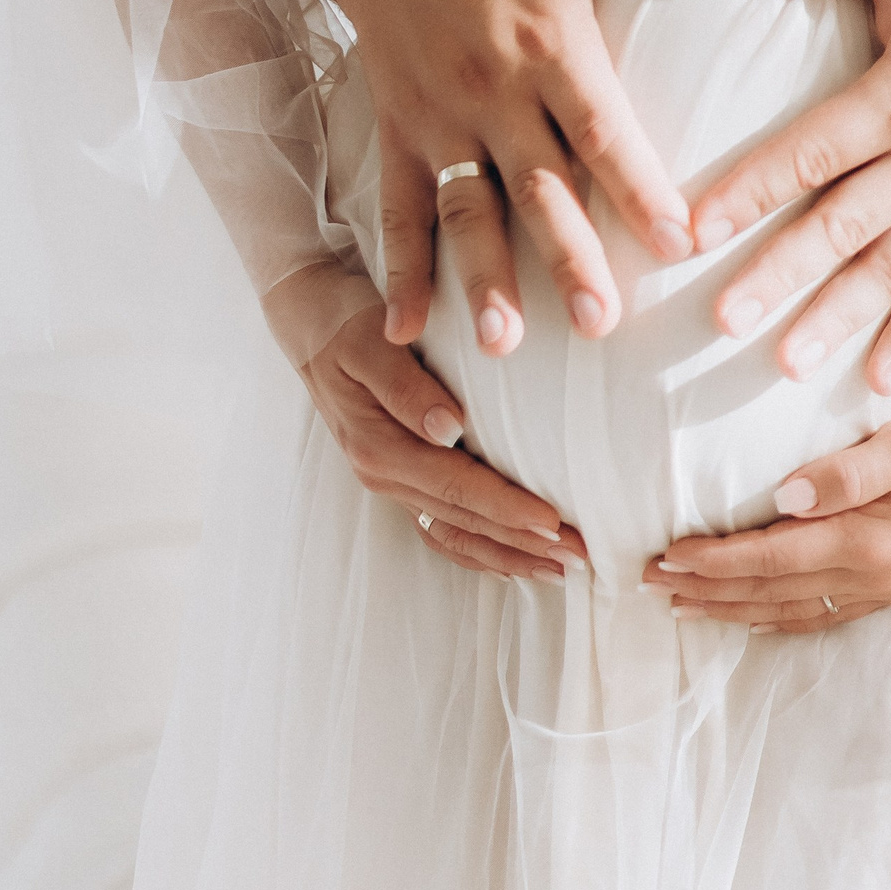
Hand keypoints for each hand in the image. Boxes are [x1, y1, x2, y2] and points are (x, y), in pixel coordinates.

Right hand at [273, 272, 588, 579]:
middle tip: (578, 555)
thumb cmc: (349, 323)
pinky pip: (441, 527)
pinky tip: (512, 561)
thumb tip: (449, 428)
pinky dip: (478, 549)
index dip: (507, 507)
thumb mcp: (370, 342)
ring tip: (558, 567)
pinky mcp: (400, 475)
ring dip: (507, 554)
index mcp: (379, 446)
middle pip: (463, 520)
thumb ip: (405, 386)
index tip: (554, 521)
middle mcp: (385, 474)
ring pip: (455, 532)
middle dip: (521, 542)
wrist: (312, 322)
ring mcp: (391, 481)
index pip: (456, 486)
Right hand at [293, 0, 734, 353]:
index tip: (679, 245)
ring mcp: (438, 115)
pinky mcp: (396, 129)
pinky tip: (406, 333)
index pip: (599, 125)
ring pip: (464, 210)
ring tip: (503, 346)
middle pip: (536, 184)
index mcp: (549, 38)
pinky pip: (397, 208)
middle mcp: (491, 85)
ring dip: (484, 280)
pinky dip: (399, 272)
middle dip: (568, 257)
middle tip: (602, 324)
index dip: (639, 186)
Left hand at [642, 399, 890, 630]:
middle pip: (768, 590)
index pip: (768, 556)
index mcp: (865, 541)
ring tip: (682, 606)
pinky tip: (756, 617)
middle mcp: (867, 576)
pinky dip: (778, 618)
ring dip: (731, 608)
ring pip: (787, 607)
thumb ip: (848, 469)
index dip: (712, 560)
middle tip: (648, 585)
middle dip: (705, 589)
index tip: (663, 556)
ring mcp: (880, 587)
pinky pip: (820, 613)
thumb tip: (784, 494)